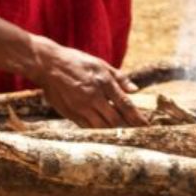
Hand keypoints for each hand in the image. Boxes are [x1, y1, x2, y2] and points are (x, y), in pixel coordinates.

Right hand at [31, 39, 145, 127]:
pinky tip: (103, 130)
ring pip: (101, 126)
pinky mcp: (70, 113)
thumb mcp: (100, 64)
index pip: (125, 105)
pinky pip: (87, 127)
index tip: (146, 125)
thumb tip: (135, 89)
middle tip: (136, 132)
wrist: (49, 65)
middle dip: (127, 127)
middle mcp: (94, 97)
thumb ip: (119, 78)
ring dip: (113, 131)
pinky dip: (97, 130)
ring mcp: (81, 107)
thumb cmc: (77, 62)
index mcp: (104, 83)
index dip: (137, 117)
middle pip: (115, 119)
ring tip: (122, 133)